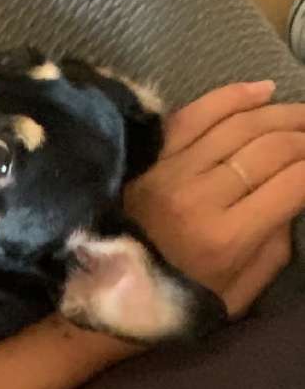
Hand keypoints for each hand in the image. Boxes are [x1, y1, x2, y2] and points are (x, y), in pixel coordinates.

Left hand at [124, 80, 304, 317]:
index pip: (293, 184)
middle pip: (270, 148)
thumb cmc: (177, 299)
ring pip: (239, 124)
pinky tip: (264, 90)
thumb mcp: (237, 294)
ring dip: (281, 112)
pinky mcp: (151, 154)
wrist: (104, 291)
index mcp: (226, 238)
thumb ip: (275, 249)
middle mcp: (200, 196)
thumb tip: (296, 199)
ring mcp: (172, 170)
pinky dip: (233, 96)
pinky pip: (197, 113)